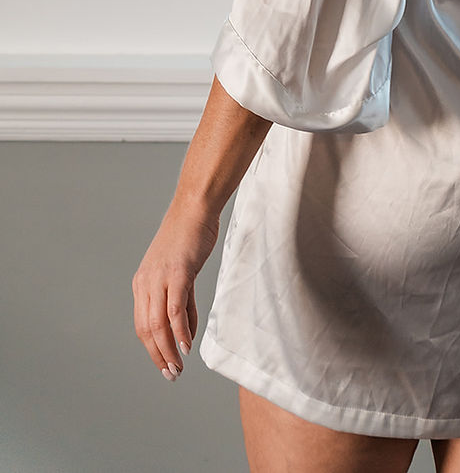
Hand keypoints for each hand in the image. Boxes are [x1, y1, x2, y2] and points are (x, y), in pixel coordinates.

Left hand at [132, 197, 219, 381]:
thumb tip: (185, 333)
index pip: (142, 326)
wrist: (195, 208)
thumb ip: (181, 301)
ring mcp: (160, 278)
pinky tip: (186, 344)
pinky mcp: (177, 272)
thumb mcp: (180, 272)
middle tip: (171, 374)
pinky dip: (179, 330)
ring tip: (178, 366)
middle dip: (159, 356)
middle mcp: (146, 283)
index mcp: (142, 283)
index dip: (152, 350)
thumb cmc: (189, 237)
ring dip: (168, 349)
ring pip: (158, 324)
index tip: (165, 366)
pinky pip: (175, 309)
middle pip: (147, 330)